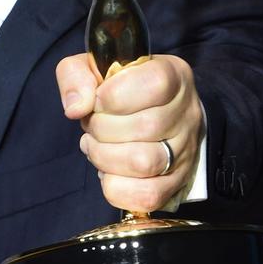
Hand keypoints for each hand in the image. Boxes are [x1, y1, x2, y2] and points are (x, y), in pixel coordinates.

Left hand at [56, 54, 204, 212]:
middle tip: (92, 126)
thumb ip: (75, 75)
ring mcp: (185, 150)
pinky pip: (148, 196)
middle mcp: (186, 112)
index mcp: (172, 75)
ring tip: (96, 146)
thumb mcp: (92, 67)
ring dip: (105, 157)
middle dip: (101, 129)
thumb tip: (76, 108)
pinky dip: (116, 187)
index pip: (154, 83)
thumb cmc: (118, 87)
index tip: (97, 100)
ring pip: (144, 163)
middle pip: (145, 127)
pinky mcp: (177, 181)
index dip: (112, 96)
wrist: (149, 111)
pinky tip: (107, 171)